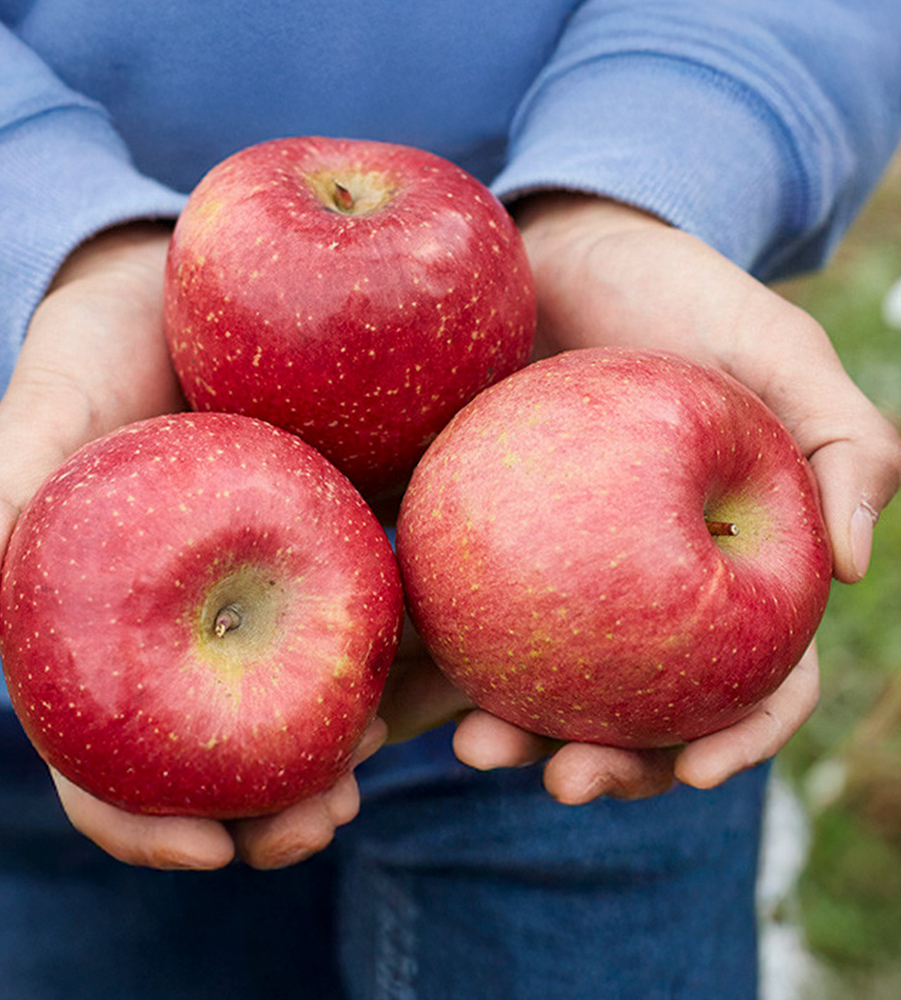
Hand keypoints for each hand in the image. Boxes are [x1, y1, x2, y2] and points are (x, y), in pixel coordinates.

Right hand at [0, 223, 382, 868]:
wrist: (183, 285)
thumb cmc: (100, 349)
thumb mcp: (48, 410)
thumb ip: (1, 499)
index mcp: (109, 632)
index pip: (107, 762)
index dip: (142, 824)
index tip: (207, 854)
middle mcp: (194, 630)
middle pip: (218, 760)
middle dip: (267, 813)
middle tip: (322, 821)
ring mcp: (269, 593)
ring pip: (300, 706)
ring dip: (340, 754)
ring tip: (378, 758)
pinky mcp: (335, 543)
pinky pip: (364, 617)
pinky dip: (389, 656)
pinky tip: (426, 665)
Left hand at [441, 193, 900, 799]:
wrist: (558, 259)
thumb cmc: (676, 296)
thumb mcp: (774, 348)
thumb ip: (842, 440)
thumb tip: (853, 569)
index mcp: (727, 569)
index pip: (754, 682)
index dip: (733, 740)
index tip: (687, 774)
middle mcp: (642, 591)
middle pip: (636, 710)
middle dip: (602, 762)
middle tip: (556, 776)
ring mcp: (555, 579)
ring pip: (538, 684)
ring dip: (509, 730)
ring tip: (467, 741)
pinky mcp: (476, 550)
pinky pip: (454, 615)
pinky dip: (429, 659)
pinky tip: (394, 687)